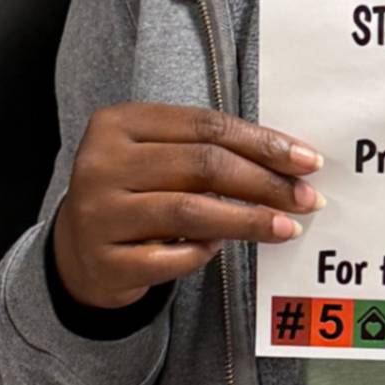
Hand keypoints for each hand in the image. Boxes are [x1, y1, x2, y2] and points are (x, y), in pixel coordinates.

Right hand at [52, 102, 319, 308]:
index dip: (263, 143)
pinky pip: (172, 258)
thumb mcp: (158, 157)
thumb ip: (207, 150)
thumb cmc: (135, 194)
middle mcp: (101, 163)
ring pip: (191, 212)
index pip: (205, 125)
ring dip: (248, 220)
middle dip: (264, 182)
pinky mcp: (105, 261)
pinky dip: (204, 253)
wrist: (77, 251)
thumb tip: (291, 162)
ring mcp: (98, 214)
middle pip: (202, 165)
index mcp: (118, 123)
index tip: (307, 161)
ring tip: (285, 227)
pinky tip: (220, 248)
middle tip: (306, 199)